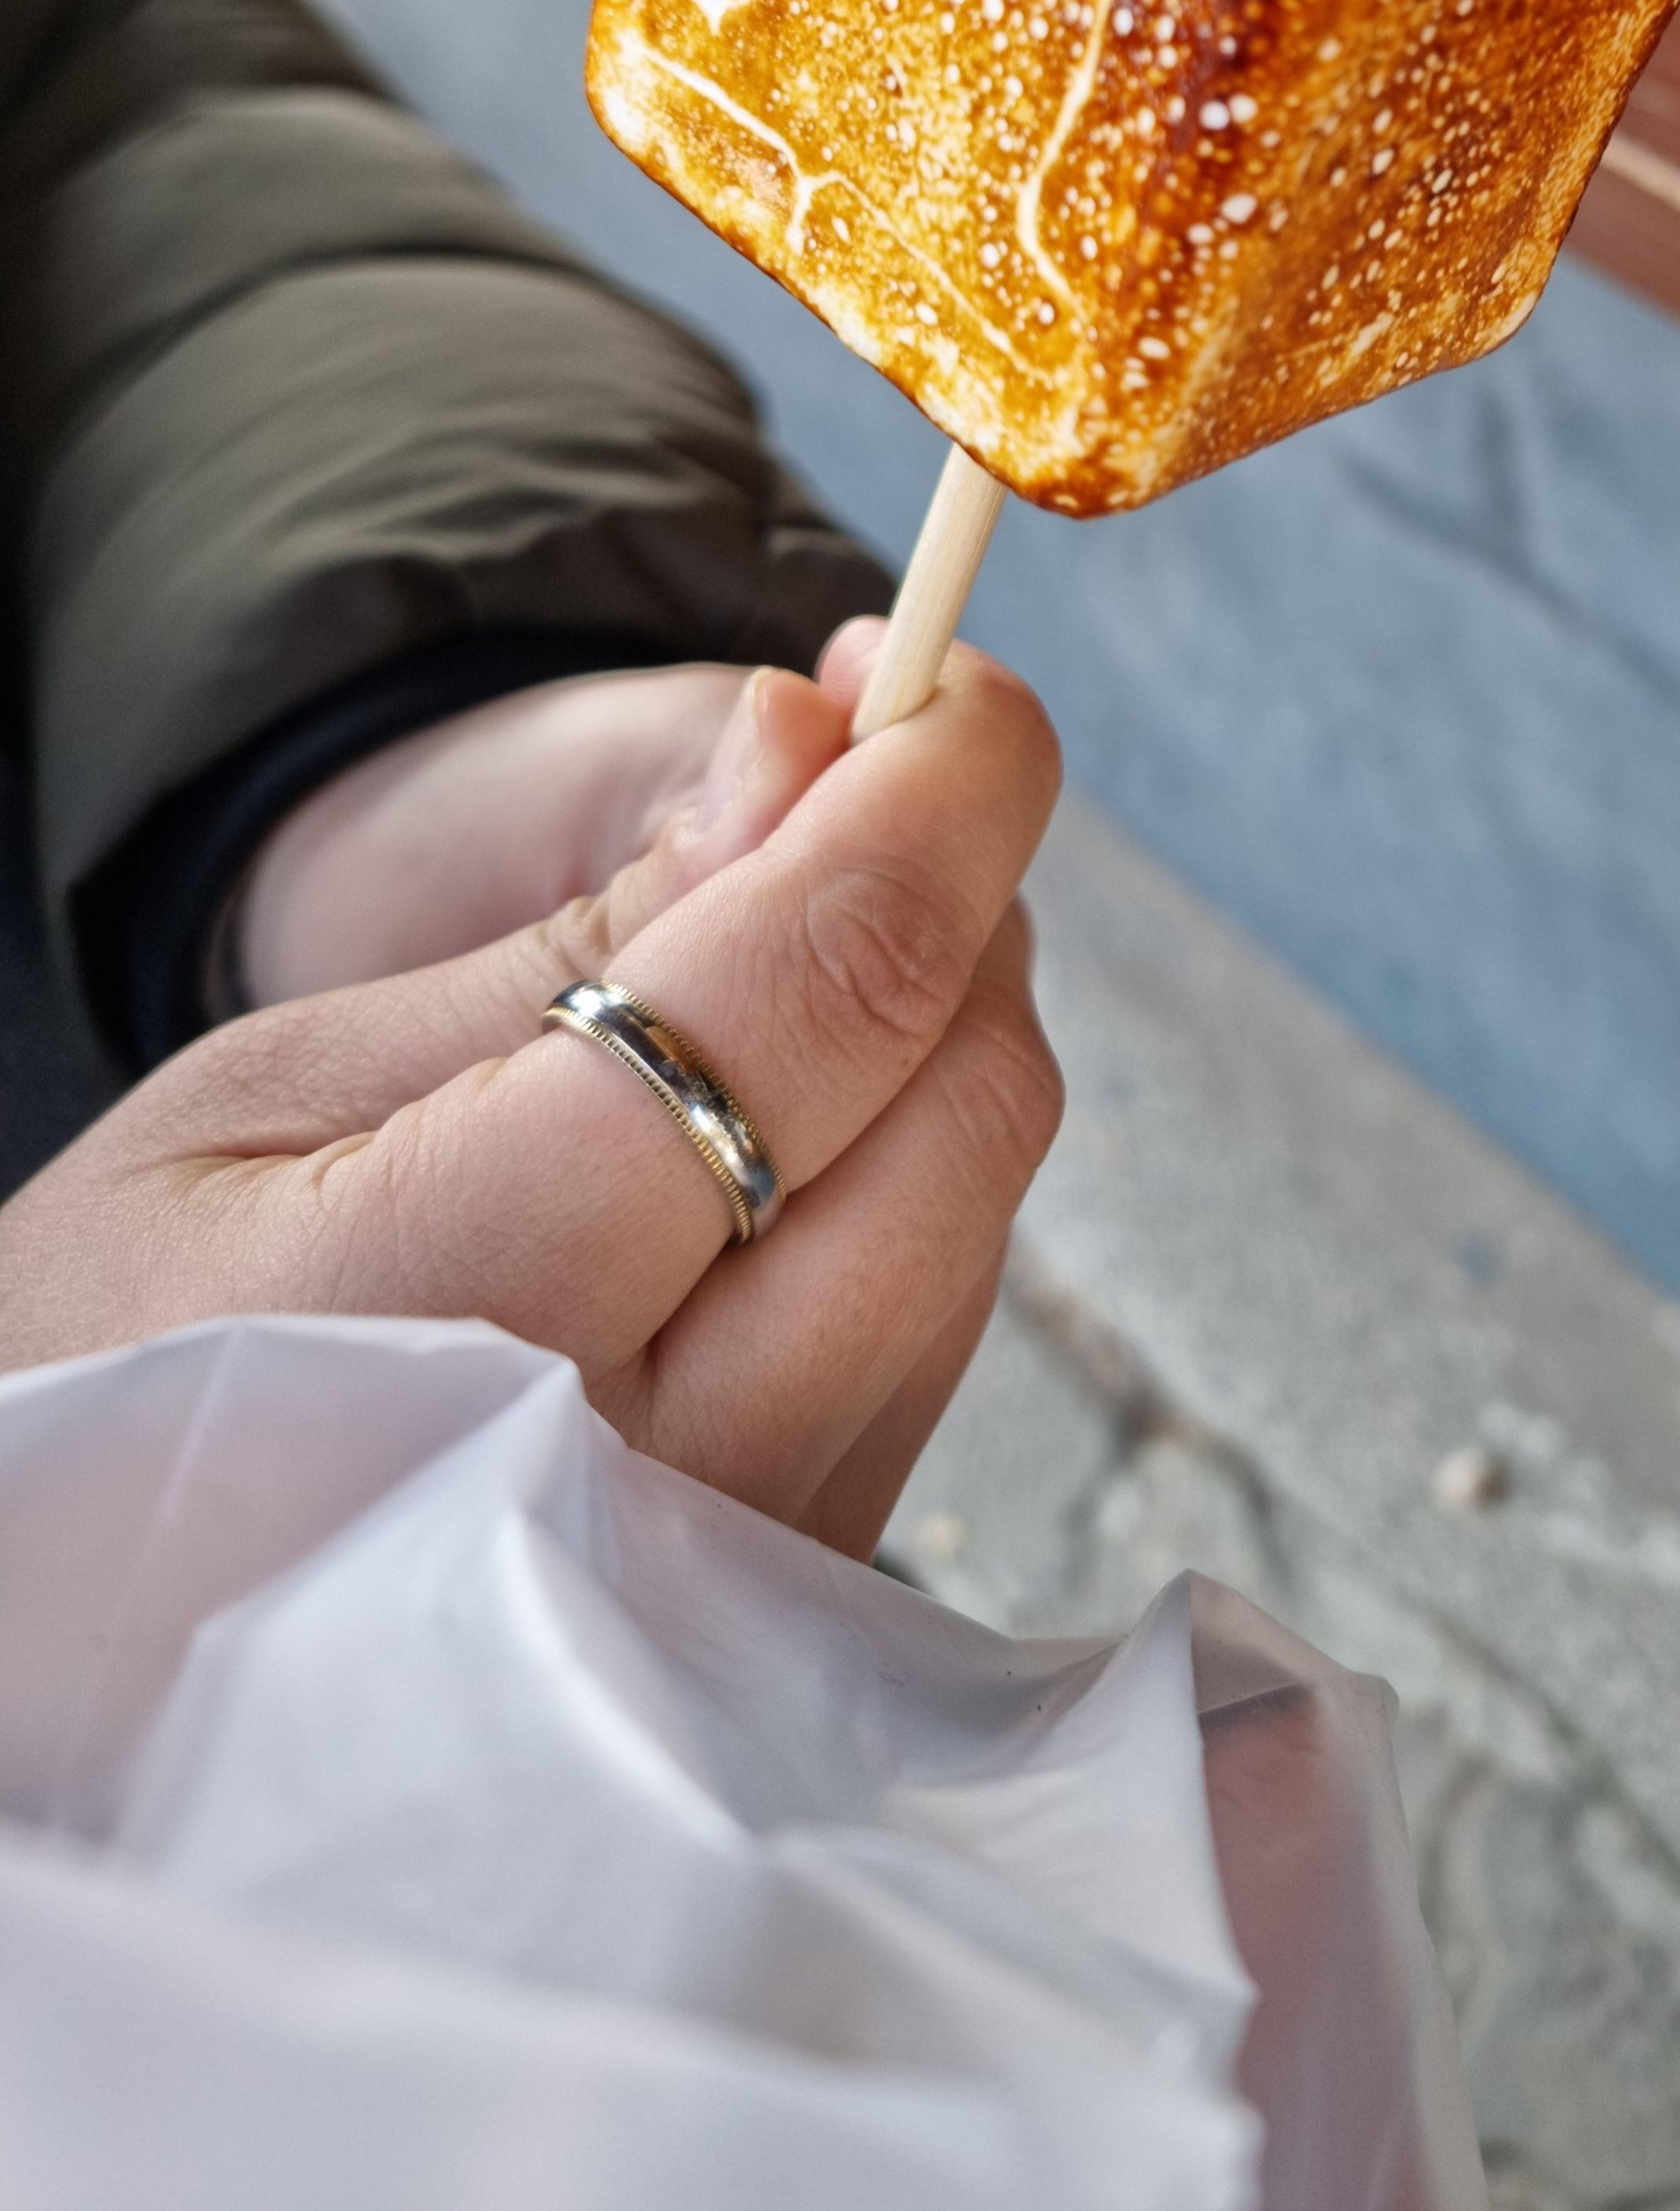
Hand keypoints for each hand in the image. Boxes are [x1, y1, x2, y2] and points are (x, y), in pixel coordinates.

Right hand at [0, 628, 1062, 1557]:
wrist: (78, 1621)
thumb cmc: (117, 1331)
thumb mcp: (275, 1089)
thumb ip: (579, 938)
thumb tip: (809, 744)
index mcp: (480, 1303)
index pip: (833, 992)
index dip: (937, 793)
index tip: (939, 670)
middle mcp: (662, 1464)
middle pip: (964, 1101)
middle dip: (955, 891)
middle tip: (855, 765)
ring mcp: (755, 1549)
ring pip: (979, 1202)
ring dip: (936, 1022)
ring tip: (786, 930)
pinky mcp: (799, 1577)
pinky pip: (938, 1310)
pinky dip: (906, 1156)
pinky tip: (787, 1094)